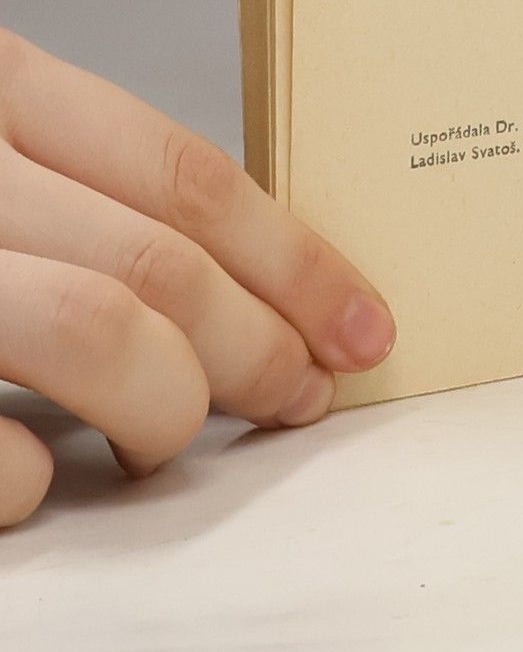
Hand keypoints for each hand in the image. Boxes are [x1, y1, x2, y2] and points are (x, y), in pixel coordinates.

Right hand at [0, 28, 394, 526]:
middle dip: (260, 347)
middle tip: (299, 396)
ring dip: (168, 406)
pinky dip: (29, 477)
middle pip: (160, 264)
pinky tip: (35, 475)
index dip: (293, 260)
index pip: (184, 174)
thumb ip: (72, 178)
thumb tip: (234, 278)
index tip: (360, 325)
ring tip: (166, 436)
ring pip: (99, 334)